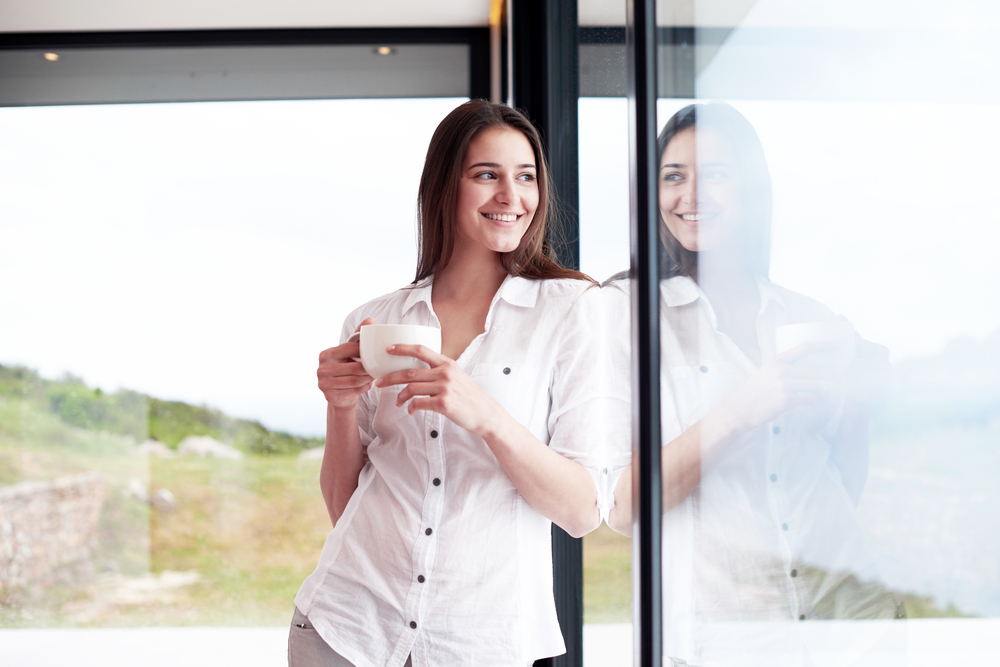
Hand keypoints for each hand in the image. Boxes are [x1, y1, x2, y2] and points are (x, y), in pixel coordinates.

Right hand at [317, 317, 374, 408]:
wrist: (339, 395)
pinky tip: (368, 385)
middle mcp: (322, 368)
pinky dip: (364, 388)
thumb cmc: (346, 369)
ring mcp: (323, 383)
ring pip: (355, 380)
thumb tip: (370, 320)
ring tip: (375, 376)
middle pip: (354, 367)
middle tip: (379, 368)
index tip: (375, 354)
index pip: (349, 349)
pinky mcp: (329, 396)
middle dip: (369, 368)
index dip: (364, 351)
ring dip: (368, 379)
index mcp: (326, 354)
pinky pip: (353, 391)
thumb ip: (358, 336)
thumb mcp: (350, 353)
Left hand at [375, 344, 502, 435]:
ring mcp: (444, 388)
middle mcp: (445, 373)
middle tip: (378, 382)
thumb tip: (418, 370)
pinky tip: (410, 411)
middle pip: (409, 372)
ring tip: (397, 402)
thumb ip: (439, 370)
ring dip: (399, 397)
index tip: (387, 349)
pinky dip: (410, 408)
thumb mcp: (457, 376)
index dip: (402, 348)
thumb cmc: (468, 396)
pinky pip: (418, 403)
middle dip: (389, 378)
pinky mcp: (443, 404)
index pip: (420, 350)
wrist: (485, 413)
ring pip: (411, 389)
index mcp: (447, 363)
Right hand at [722, 341, 839, 431]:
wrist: (737, 410)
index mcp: (776, 361)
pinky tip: (809, 407)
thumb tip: (802, 370)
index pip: (804, 348)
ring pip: (815, 385)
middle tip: (836, 382)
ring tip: (819, 398)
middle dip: (829, 377)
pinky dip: (813, 404)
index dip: (822, 345)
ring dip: (821, 393)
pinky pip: (809, 399)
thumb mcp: (764, 373)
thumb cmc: (751, 393)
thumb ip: (781, 368)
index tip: (835, 346)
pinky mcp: (786, 400)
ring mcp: (784, 384)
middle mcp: (781, 370)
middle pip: (815, 369)